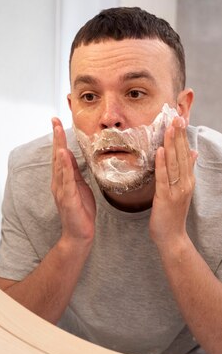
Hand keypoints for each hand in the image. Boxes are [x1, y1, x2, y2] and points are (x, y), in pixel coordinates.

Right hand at [51, 117, 95, 247]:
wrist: (79, 234)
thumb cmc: (80, 212)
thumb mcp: (79, 187)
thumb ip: (73, 172)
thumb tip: (69, 155)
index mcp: (62, 180)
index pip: (60, 155)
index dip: (58, 138)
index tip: (57, 123)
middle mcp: (58, 183)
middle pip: (56, 156)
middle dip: (56, 137)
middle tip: (54, 120)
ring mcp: (62, 190)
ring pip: (60, 165)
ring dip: (58, 147)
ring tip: (58, 131)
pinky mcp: (68, 198)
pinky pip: (67, 179)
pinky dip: (65, 166)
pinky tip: (64, 154)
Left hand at [150, 116, 196, 248]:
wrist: (172, 238)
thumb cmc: (172, 214)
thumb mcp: (182, 190)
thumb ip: (187, 171)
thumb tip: (193, 152)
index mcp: (188, 180)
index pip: (186, 153)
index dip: (183, 136)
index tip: (180, 119)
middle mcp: (185, 183)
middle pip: (182, 155)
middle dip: (179, 135)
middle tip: (177, 116)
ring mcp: (176, 191)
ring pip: (174, 163)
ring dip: (172, 144)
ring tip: (170, 127)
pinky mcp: (165, 198)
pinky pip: (163, 177)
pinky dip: (162, 163)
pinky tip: (160, 150)